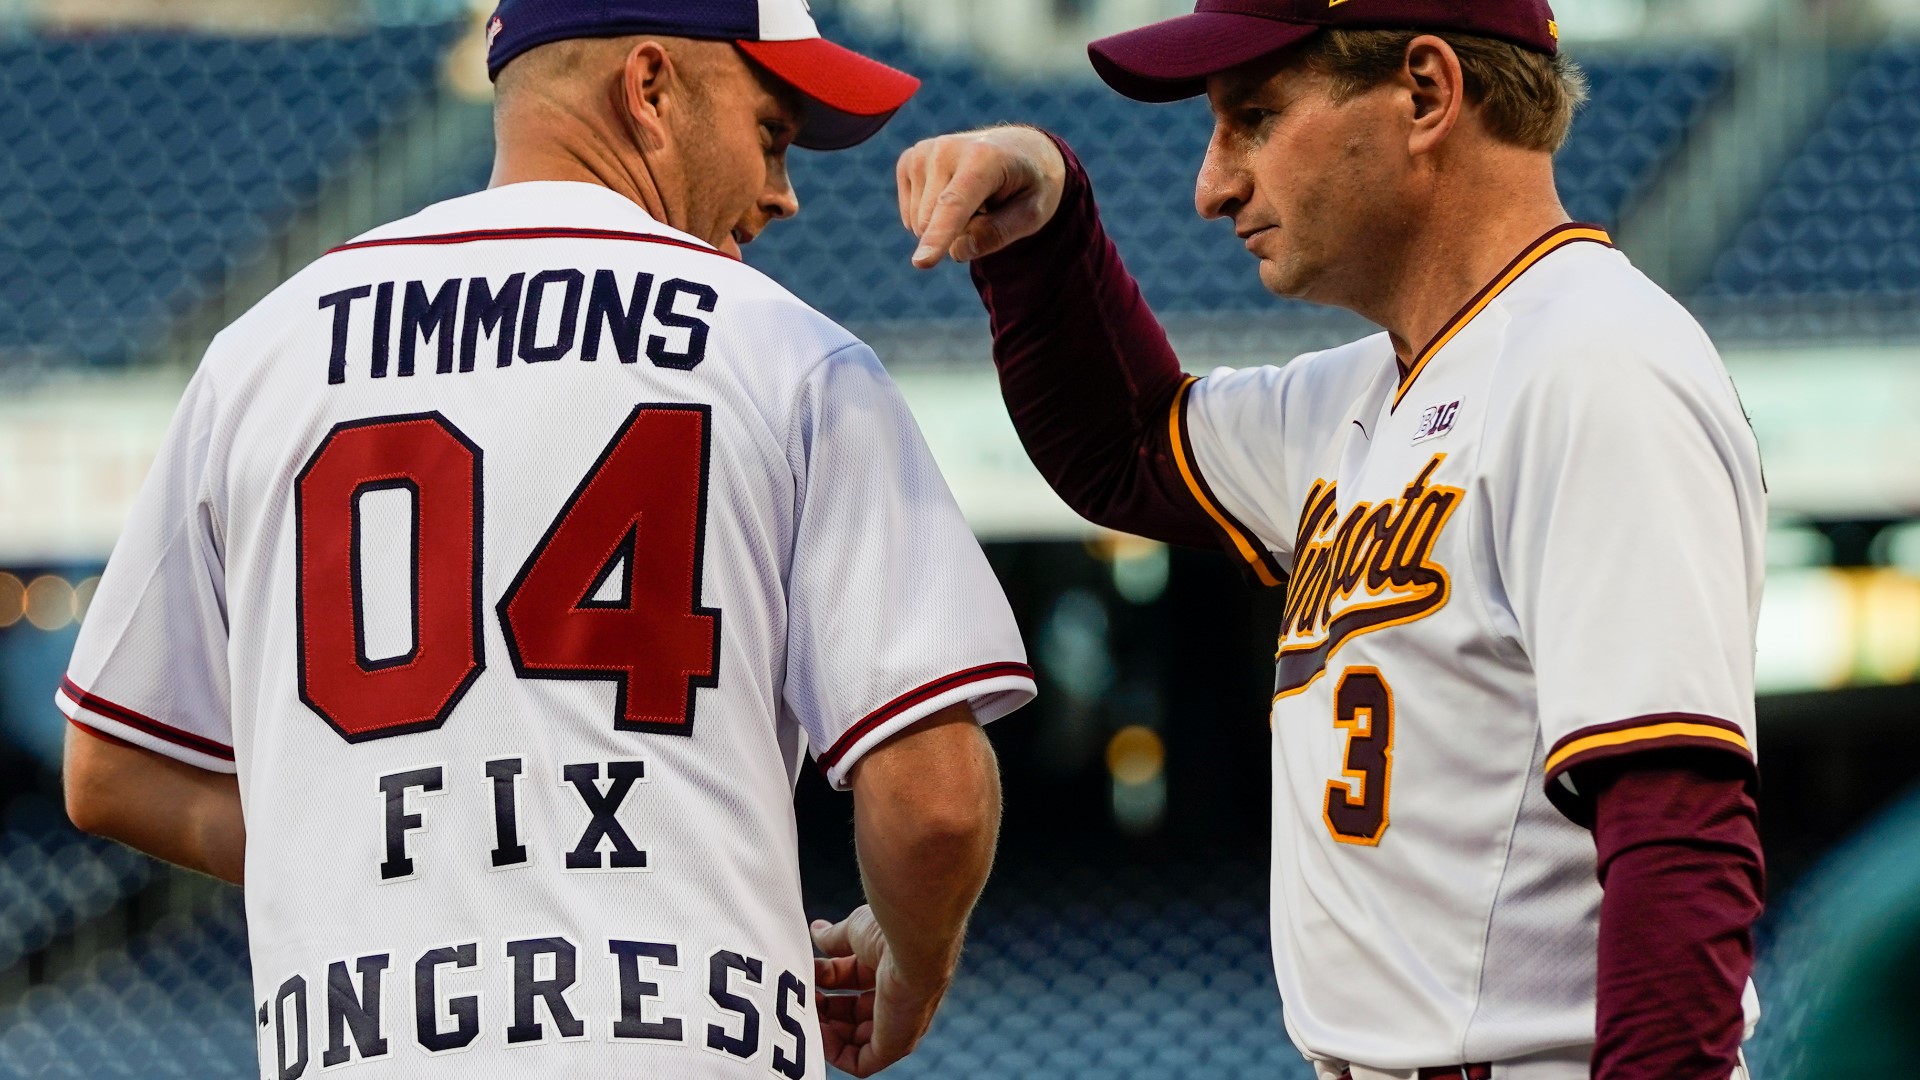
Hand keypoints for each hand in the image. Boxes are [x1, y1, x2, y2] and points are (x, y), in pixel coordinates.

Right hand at [810, 906, 950, 1076]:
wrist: (912, 941)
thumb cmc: (890, 931)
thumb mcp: (855, 932)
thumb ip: (835, 938)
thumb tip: (817, 931)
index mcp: (892, 966)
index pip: (854, 980)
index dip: (827, 978)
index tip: (805, 969)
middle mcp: (898, 997)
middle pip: (853, 1012)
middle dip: (823, 1006)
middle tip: (801, 994)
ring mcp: (899, 1023)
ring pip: (855, 1039)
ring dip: (825, 1029)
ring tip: (804, 1011)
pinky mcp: (896, 1045)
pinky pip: (861, 1063)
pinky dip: (835, 1053)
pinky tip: (817, 1031)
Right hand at [897, 125, 1068, 268]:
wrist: (1019, 149)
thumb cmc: (1030, 184)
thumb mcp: (1033, 213)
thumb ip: (999, 233)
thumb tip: (956, 251)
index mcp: (983, 157)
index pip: (955, 204)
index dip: (939, 235)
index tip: (921, 263)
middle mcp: (947, 149)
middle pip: (932, 222)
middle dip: (958, 233)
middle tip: (989, 209)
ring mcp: (924, 152)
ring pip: (918, 223)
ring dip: (946, 225)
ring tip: (973, 200)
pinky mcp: (910, 161)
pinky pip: (909, 215)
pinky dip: (931, 218)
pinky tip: (952, 196)